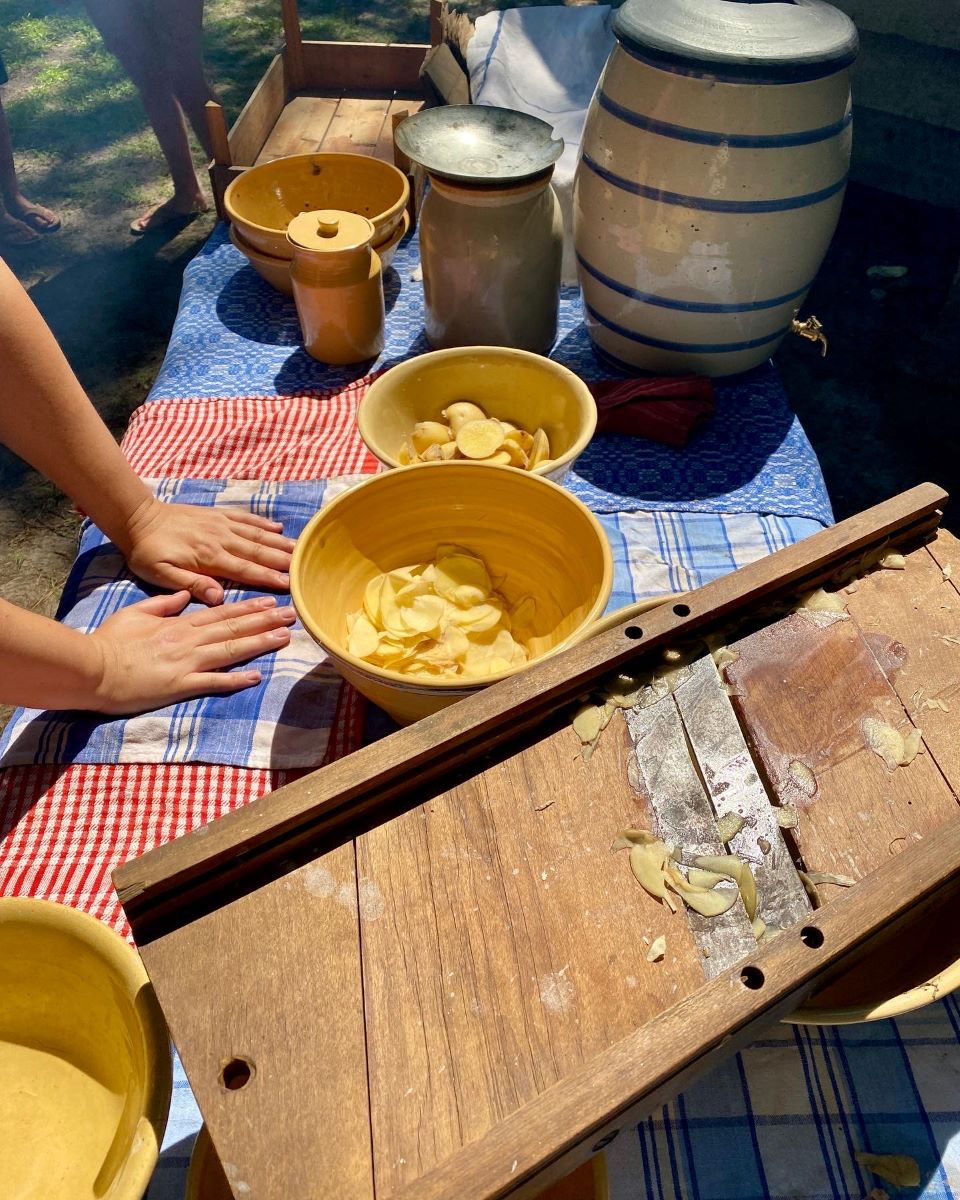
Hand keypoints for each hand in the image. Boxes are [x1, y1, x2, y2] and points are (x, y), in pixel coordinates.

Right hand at [89, 592, 295, 713]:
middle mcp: (188, 641)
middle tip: (292, 615)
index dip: (249, 608)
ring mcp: (186, 664)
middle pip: (233, 629)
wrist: (91, 669)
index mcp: (178, 624)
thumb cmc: (109, 642)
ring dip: (260, 644)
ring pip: (231, 651)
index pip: (221, 613)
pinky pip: (213, 682)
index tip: (271, 602)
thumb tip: (187, 594)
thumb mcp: (136, 613)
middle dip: (265, 621)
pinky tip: (257, 676)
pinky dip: (236, 680)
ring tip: (285, 637)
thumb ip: (164, 604)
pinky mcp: (180, 686)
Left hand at [121, 497, 294, 604]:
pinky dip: (263, 522)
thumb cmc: (148, 552)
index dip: (268, 578)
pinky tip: (278, 526)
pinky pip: (245, 517)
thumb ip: (191, 584)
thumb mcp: (162, 575)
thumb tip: (219, 597)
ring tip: (300, 549)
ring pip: (257, 534)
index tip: (289, 585)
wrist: (138, 518)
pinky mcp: (217, 514)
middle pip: (258, 551)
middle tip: (305, 567)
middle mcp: (221, 539)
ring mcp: (221, 524)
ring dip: (279, 541)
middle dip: (283, 560)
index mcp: (209, 558)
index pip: (246, 570)